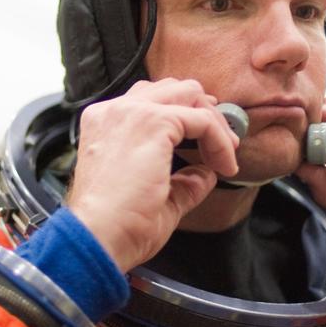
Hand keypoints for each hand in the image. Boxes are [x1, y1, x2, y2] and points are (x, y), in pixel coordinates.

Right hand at [66, 79, 239, 272]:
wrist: (98, 238)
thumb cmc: (116, 226)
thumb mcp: (154, 197)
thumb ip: (181, 182)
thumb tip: (205, 174)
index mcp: (104, 124)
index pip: (151, 101)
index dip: (185, 117)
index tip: (207, 145)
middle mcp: (113, 111)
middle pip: (173, 88)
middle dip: (204, 111)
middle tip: (224, 142)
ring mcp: (132, 112)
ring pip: (189, 94)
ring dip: (214, 121)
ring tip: (227, 154)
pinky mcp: (154, 122)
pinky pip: (202, 119)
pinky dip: (220, 140)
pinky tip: (224, 165)